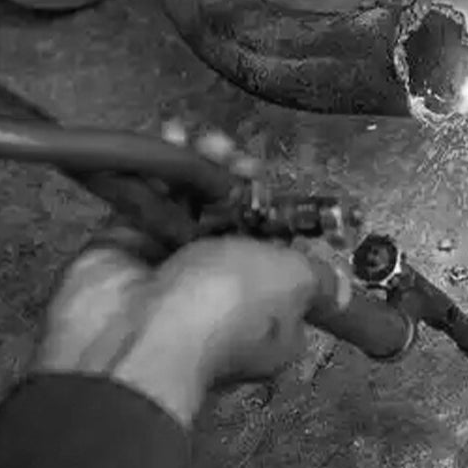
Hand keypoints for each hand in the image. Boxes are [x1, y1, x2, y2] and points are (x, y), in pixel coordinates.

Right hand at [32, 124, 325, 427]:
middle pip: (233, 222)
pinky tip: (169, 139)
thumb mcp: (292, 284)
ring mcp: (172, 269)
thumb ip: (316, 276)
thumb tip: (339, 288)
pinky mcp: (129, 246)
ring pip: (191, 205)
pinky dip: (158, 170)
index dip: (277, 216)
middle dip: (235, 183)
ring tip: (201, 140)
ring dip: (199, 168)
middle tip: (234, 158)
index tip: (273, 188)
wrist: (135, 328)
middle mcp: (221, 294)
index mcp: (268, 314)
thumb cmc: (225, 308)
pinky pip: (149, 200)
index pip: (279, 257)